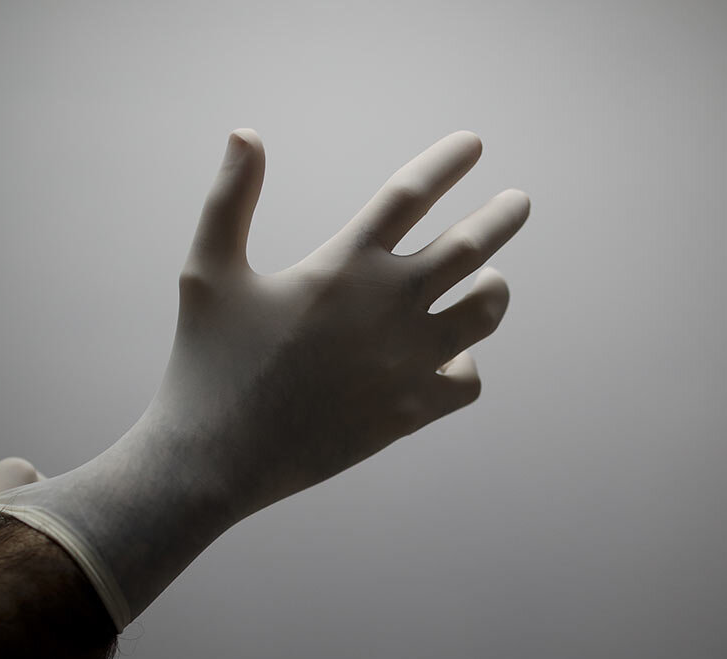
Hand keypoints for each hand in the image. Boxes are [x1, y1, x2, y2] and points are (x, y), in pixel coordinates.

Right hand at [158, 128, 529, 514]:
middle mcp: (388, 305)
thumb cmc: (207, 362)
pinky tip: (454, 357)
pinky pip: (468, 381)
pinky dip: (467, 365)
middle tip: (519, 202)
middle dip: (503, 216)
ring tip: (493, 282)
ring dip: (495, 290)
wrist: (218, 458)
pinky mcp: (412, 412)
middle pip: (471, 246)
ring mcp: (407, 361)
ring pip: (485, 313)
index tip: (475, 144)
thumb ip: (229, 199)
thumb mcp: (208, 271)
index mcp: (344, 264)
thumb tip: (245, 132)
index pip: (411, 192)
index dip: (447, 162)